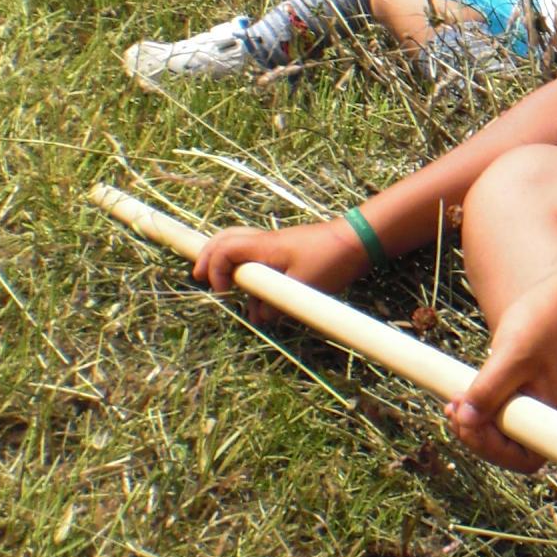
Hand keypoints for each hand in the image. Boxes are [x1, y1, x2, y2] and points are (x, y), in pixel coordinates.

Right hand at [193, 219, 364, 299]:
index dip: (214, 268)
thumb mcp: (300, 288)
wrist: (358, 241)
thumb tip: (259, 316)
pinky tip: (258, 295)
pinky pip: (258, 257)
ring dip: (229, 264)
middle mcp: (264, 242)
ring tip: (225, 286)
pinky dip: (250, 271)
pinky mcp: (286, 252)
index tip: (225, 292)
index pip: (224, 250)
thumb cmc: (329, 260)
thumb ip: (275, 305)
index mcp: (263, 247)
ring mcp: (275, 245)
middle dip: (208, 257)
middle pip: (225, 240)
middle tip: (199, 276)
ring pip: (240, 247)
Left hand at [445, 279, 556, 472]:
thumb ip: (489, 389)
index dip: (491, 448)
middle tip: (453, 408)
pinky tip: (458, 398)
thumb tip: (467, 421)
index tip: (469, 421)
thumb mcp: (512, 356)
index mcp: (551, 418)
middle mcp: (543, 420)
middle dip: (475, 436)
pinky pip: (495, 417)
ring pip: (497, 436)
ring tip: (453, 403)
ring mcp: (531, 410)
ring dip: (471, 426)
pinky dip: (475, 413)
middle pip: (506, 452)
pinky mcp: (518, 397)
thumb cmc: (541, 326)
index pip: (522, 459)